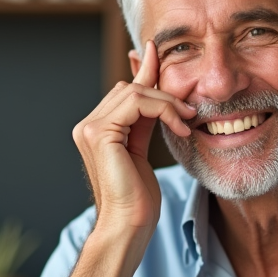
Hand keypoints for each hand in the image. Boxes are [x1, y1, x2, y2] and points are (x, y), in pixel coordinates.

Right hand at [72, 41, 195, 239]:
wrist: (130, 225)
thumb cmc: (138, 198)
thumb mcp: (143, 148)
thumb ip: (145, 119)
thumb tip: (154, 89)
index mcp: (96, 129)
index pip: (124, 91)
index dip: (145, 72)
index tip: (158, 51)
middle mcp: (87, 125)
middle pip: (128, 88)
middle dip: (163, 92)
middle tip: (190, 109)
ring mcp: (89, 128)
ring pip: (133, 92)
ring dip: (166, 102)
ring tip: (187, 120)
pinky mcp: (99, 134)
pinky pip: (135, 102)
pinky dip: (162, 109)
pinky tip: (179, 126)